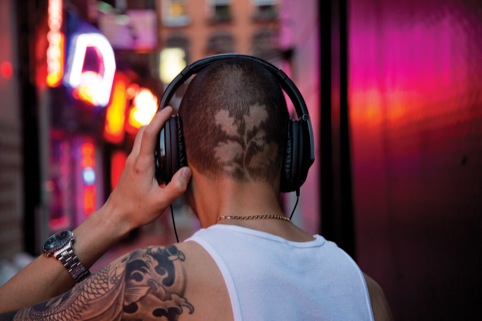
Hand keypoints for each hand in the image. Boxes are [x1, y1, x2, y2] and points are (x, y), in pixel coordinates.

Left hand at [104, 107, 191, 231]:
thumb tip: (187, 170)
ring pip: (140, 138)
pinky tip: (161, 150)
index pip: (149, 134)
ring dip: (153, 130)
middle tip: (170, 116)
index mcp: (142, 164)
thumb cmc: (137, 210)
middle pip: (143, 131)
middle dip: (156, 120)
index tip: (169, 110)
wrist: (116, 217)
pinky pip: (141, 148)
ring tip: (168, 130)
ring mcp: (131, 163)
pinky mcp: (131, 168)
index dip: (159, 119)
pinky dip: (150, 141)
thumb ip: (177, 186)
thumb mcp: (161, 201)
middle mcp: (135, 159)